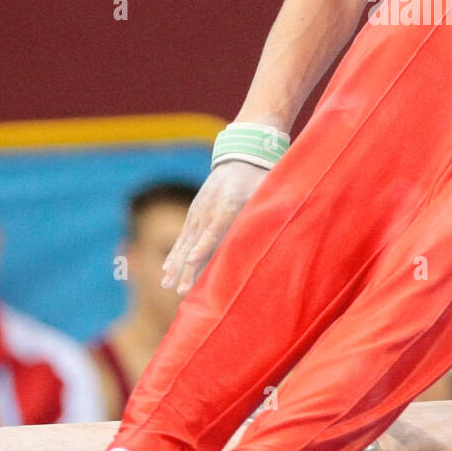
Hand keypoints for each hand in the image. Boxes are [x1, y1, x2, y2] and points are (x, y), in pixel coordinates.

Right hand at [161, 161, 270, 295]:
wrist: (238, 159)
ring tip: (167, 285)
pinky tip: (167, 270)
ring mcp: (198, 213)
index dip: (203, 246)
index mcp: (227, 207)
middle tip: (181, 290)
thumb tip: (284, 220)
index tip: (192, 260)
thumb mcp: (267, 192)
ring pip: (184, 242)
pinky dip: (174, 254)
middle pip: (195, 243)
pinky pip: (182, 237)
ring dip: (175, 265)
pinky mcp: (193, 214)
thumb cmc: (258, 180)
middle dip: (187, 267)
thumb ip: (271, 209)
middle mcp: (208, 211)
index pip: (213, 230)